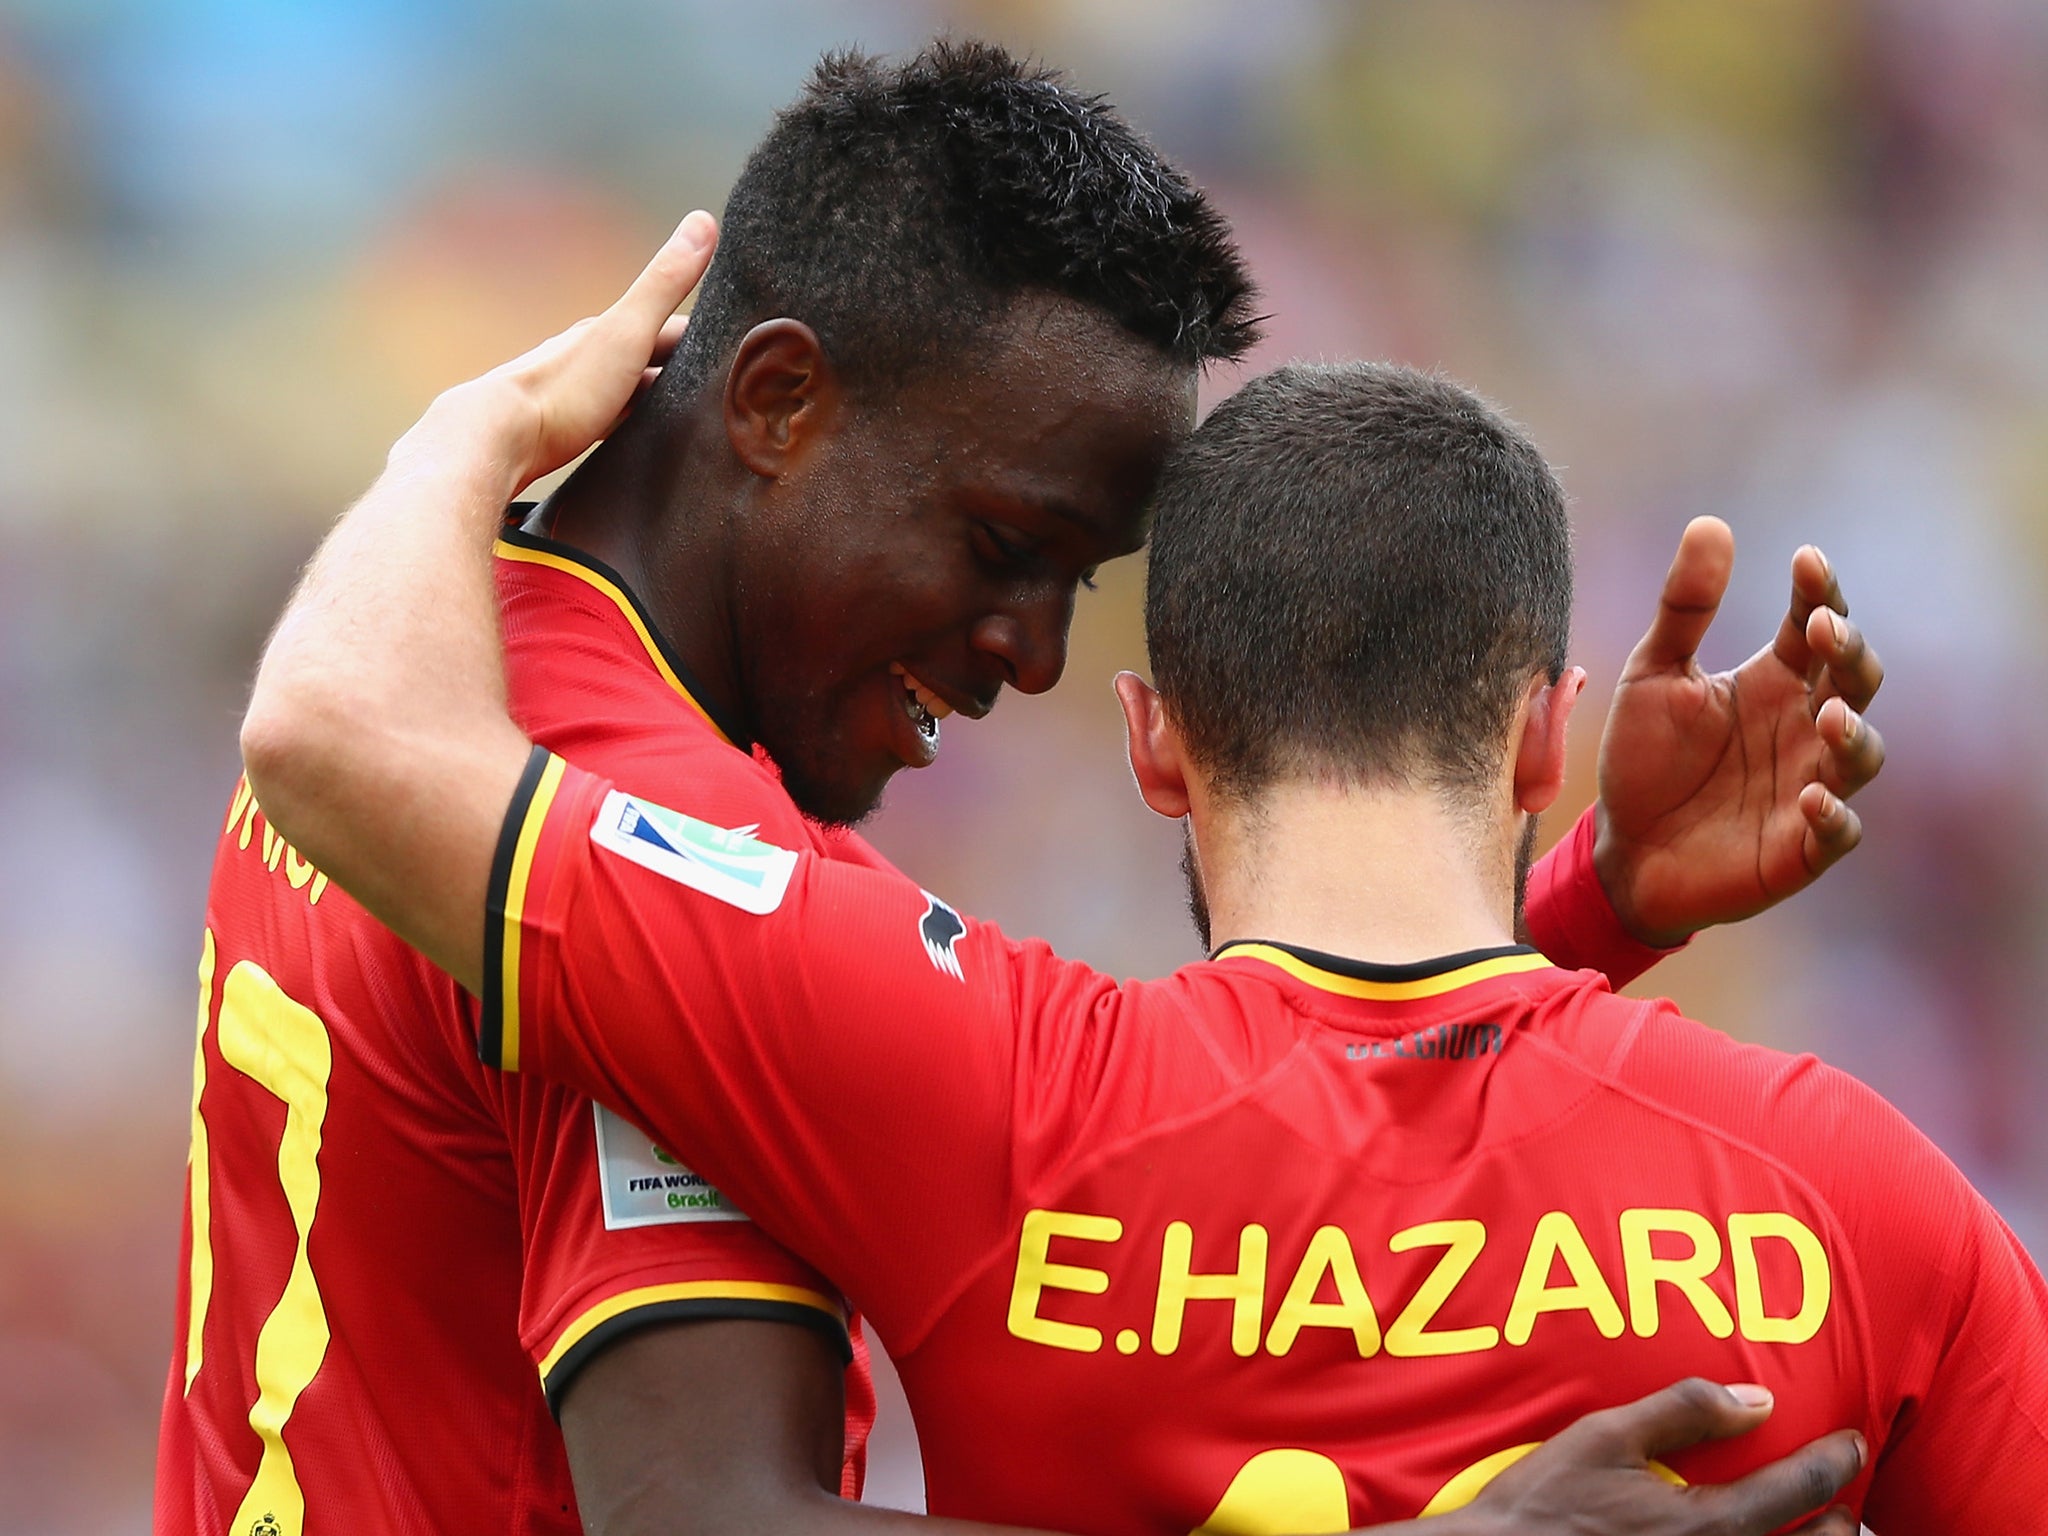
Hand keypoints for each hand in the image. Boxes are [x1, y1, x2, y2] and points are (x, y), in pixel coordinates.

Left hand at [409, 209, 717, 494]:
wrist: (502, 437)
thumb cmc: (566, 386)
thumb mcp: (627, 330)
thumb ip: (665, 283)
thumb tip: (703, 220)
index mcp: (609, 329)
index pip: (673, 327)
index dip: (709, 333)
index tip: (741, 343)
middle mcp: (594, 355)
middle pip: (653, 359)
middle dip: (688, 367)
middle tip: (727, 383)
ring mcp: (582, 392)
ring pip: (635, 390)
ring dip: (662, 396)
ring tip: (697, 414)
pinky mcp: (571, 428)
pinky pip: (616, 420)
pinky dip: (638, 422)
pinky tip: (646, 436)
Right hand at [1457, 1379, 1863, 1535]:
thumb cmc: (1546, 1503)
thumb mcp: (1604, 1437)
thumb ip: (1681, 1411)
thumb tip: (1756, 1400)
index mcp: (1703, 1524)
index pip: (1796, 1491)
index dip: (1833, 1462)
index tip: (1852, 1442)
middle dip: (1840, 1523)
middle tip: (1843, 1499)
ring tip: (1819, 1533)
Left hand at [1592, 517, 1885, 947]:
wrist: (1620, 850)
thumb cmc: (1643, 761)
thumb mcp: (1653, 675)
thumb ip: (1683, 608)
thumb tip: (1710, 522)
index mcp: (1774, 680)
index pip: (1815, 626)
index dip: (1820, 593)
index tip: (1806, 560)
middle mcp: (1802, 727)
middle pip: (1855, 680)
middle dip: (1850, 652)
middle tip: (1824, 628)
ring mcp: (1809, 786)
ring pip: (1861, 754)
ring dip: (1852, 733)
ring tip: (1827, 713)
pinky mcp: (1799, 848)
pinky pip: (1836, 832)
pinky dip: (1832, 816)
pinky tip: (1810, 798)